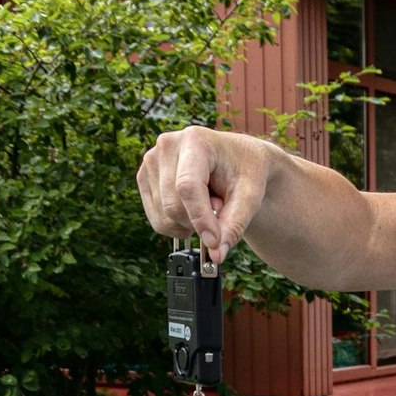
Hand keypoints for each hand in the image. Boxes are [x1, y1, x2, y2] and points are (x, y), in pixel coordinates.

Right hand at [137, 126, 275, 264]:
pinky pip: (156, 217)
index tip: (214, 242)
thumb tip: (216, 255)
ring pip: (163, 215)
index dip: (200, 218)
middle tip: (221, 210)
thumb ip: (234, 225)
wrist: (238, 158)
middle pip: (173, 205)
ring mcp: (151, 160)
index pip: (188, 186)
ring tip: (209, 204)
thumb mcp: (250, 197)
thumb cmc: (247, 172)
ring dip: (189, 223)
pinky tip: (193, 207)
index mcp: (196, 140)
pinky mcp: (145, 177)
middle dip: (198, 222)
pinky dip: (177, 223)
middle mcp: (167, 146)